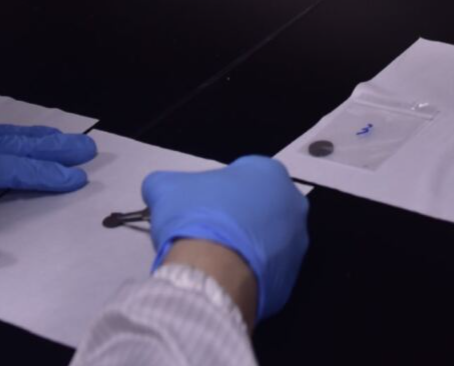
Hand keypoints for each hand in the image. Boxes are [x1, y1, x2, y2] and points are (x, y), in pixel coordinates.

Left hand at [0, 124, 95, 264]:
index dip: (44, 174)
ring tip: (60, 138)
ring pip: (1, 135)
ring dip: (33, 137)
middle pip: (14, 145)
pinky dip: (7, 133)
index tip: (75, 178)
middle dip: (51, 148)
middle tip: (85, 150)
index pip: (11, 169)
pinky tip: (9, 137)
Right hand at [142, 156, 308, 322]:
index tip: (201, 206)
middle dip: (237, 217)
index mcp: (269, 173)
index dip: (217, 191)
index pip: (243, 175)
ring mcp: (297, 244)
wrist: (213, 272)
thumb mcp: (166, 188)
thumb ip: (164, 183)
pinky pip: (268, 271)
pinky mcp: (291, 279)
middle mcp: (293, 204)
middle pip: (259, 207)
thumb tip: (156, 188)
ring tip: (217, 257)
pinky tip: (227, 276)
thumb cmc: (197, 217)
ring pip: (266, 240)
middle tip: (209, 230)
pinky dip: (250, 272)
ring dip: (246, 245)